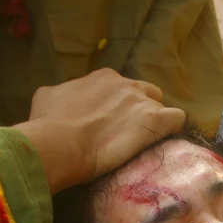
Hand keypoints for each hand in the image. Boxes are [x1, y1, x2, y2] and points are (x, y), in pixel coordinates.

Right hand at [13, 68, 185, 193]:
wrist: (59, 142)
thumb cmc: (47, 123)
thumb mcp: (46, 97)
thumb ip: (62, 94)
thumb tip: (61, 99)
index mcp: (102, 78)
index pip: (120, 88)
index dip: (117, 107)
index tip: (108, 124)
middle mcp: (125, 84)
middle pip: (145, 94)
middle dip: (140, 110)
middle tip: (127, 134)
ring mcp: (141, 102)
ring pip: (160, 108)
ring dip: (153, 123)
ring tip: (143, 144)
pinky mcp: (154, 122)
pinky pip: (176, 119)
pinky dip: (172, 129)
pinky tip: (164, 142)